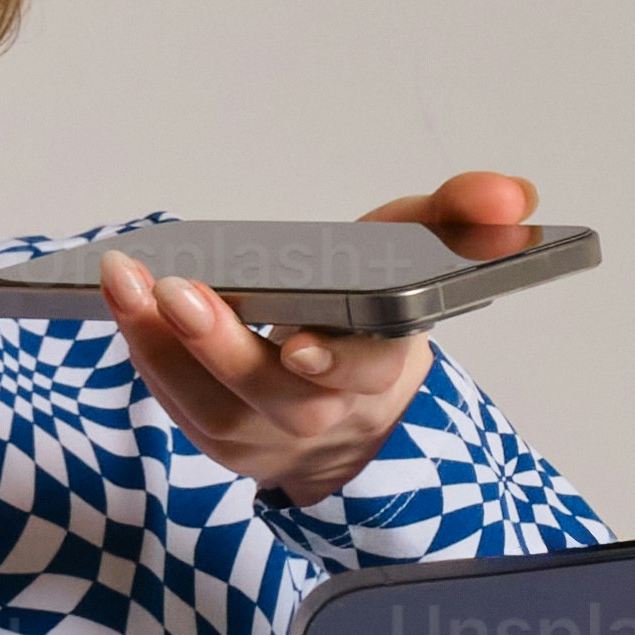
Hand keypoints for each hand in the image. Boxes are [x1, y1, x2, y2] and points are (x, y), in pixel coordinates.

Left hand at [101, 169, 532, 508]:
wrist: (361, 418)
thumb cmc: (378, 322)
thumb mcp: (425, 256)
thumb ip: (464, 217)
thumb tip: (510, 192)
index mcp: (387, 369)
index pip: (371, 369)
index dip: (337, 360)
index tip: (299, 344)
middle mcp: (330, 414)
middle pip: (279, 395)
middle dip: (226, 344)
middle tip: (181, 291)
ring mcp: (271, 438)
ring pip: (215, 403)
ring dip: (164, 342)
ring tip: (126, 280)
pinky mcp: (223, 442)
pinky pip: (179, 404)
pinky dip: (149, 353)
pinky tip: (124, 302)